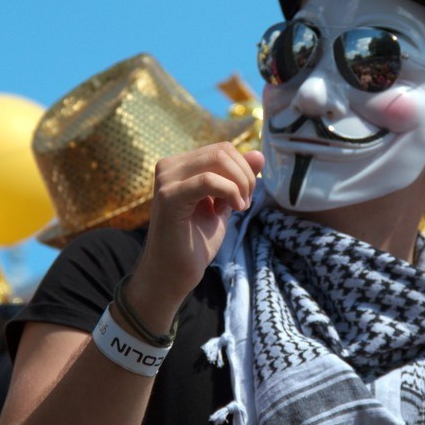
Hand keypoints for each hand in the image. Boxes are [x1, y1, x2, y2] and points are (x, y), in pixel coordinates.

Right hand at [126, 142, 263, 330]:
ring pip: (217, 160)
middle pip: (222, 151)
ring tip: (240, 207)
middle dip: (245, 175)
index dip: (243, 170)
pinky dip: (230, 192)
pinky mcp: (168, 197)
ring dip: (240, 183)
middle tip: (245, 203)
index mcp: (180, 166)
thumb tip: (259, 153)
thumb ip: (239, 178)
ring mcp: (166, 180)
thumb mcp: (225, 204)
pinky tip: (235, 208)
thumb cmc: (195, 242)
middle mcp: (169, 167)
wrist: (173, 274)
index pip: (221, 150)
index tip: (245, 198)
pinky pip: (208, 180)